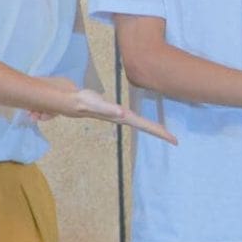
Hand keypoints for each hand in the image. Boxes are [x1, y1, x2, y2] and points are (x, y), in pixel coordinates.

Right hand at [33, 76, 177, 144]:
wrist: (67, 101)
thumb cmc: (80, 101)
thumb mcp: (93, 103)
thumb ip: (107, 108)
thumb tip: (122, 112)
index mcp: (122, 117)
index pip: (144, 125)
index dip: (159, 131)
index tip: (174, 140)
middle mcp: (122, 118)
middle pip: (145, 126)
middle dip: (159, 132)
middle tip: (175, 140)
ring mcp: (119, 116)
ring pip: (139, 123)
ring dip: (151, 128)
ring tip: (164, 133)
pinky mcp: (115, 112)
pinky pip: (132, 118)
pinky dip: (141, 122)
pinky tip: (143, 124)